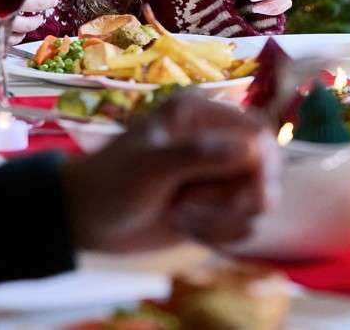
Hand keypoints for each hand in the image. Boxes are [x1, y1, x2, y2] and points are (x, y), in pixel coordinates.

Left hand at [61, 92, 277, 252]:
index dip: (263, 162)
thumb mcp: (150, 166)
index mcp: (201, 115)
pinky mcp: (215, 207)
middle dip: (239, 197)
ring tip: (181, 216)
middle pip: (265, 169)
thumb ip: (200, 155)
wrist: (84, 220)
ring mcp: (217, 176)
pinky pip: (243, 225)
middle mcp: (216, 141)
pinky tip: (186, 229)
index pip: (257, 131)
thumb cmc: (110, 183)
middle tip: (198, 208)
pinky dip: (219, 234)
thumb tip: (252, 151)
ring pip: (256, 201)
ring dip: (223, 218)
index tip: (253, 191)